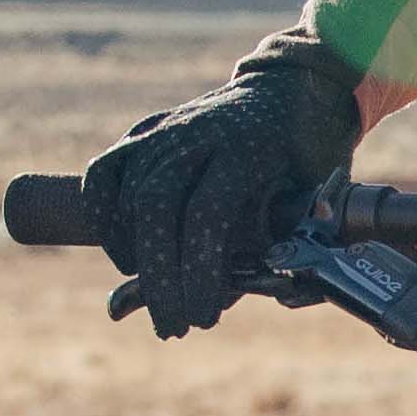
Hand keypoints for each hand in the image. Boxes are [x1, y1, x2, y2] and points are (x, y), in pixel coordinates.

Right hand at [80, 60, 361, 339]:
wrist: (294, 88)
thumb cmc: (309, 155)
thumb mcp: (313, 197)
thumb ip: (274, 243)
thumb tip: (231, 300)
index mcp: (249, 147)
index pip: (207, 213)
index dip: (198, 270)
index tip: (202, 316)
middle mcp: (199, 132)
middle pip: (155, 204)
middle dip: (159, 274)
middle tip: (173, 326)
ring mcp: (167, 127)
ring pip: (126, 192)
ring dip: (135, 255)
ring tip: (160, 297)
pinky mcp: (144, 130)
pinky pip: (104, 174)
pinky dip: (106, 219)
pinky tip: (127, 257)